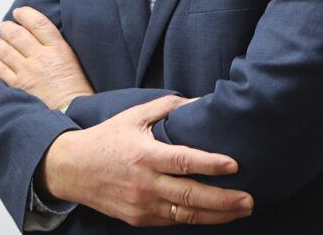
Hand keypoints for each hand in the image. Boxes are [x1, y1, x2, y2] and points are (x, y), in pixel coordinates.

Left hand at [0, 6, 93, 109]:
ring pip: (5, 50)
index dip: (25, 14)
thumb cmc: (75, 85)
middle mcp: (41, 57)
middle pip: (17, 34)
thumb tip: (37, 32)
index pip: (38, 22)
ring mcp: (28, 72)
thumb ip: (55, 44)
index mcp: (57, 48)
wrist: (71, 109)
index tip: (19, 12)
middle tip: (5, 26)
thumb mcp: (71, 57)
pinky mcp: (19, 86)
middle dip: (7, 27)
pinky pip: (1, 69)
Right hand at [37, 95, 253, 225]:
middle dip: (224, 200)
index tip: (234, 165)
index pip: (184, 162)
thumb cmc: (107, 138)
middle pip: (191, 196)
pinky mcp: (139, 219)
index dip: (211, 164)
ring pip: (186, 215)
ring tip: (241, 210)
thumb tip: (198, 101)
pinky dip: (196, 219)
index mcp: (146, 155)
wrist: (72, 169)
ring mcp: (142, 205)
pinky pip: (173, 221)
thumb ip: (168, 106)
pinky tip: (214, 214)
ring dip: (217, 214)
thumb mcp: (135, 115)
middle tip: (249, 199)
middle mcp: (145, 184)